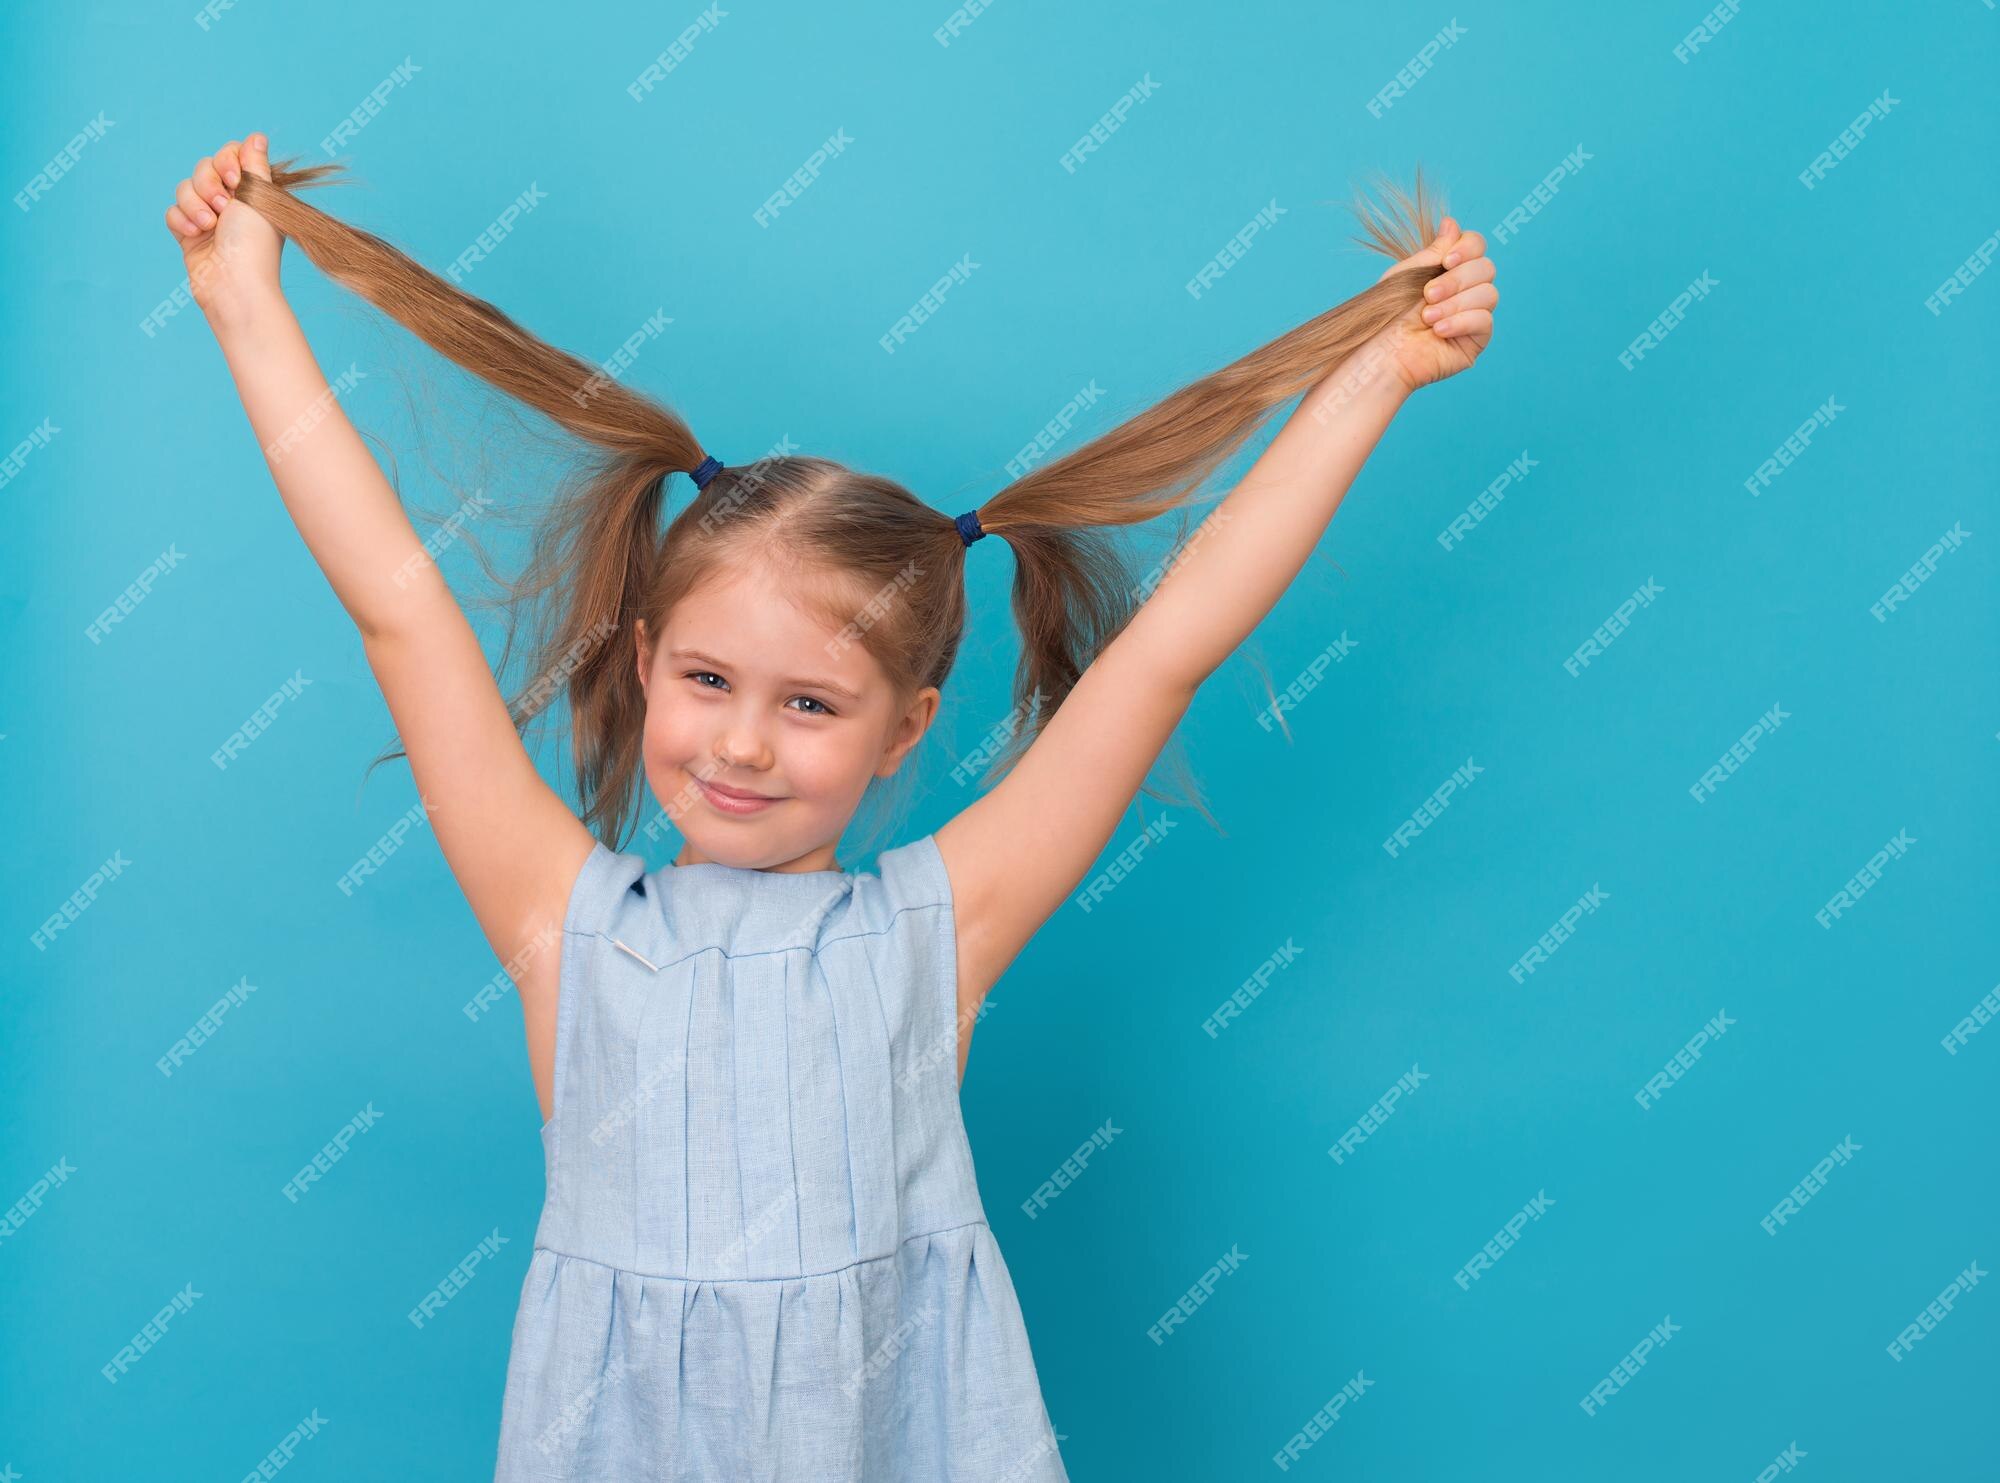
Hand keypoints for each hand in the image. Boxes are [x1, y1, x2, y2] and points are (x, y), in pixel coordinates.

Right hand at [162, 133, 284, 325]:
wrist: (234, 284)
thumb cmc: (253, 243)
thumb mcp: (259, 197)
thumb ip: (254, 165)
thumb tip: (257, 137)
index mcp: (252, 191)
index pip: (230, 155)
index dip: (227, 161)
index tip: (235, 178)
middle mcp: (232, 203)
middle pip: (204, 168)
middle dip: (208, 183)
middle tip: (224, 208)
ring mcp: (208, 218)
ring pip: (184, 188)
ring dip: (195, 204)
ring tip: (210, 226)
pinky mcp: (189, 234)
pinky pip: (172, 212)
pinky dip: (182, 221)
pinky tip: (195, 236)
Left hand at [1368, 217, 1497, 393]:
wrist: (1381, 353)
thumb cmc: (1389, 314)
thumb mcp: (1410, 274)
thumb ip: (1435, 250)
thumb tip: (1452, 223)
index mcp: (1451, 270)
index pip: (1477, 246)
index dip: (1467, 248)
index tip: (1446, 260)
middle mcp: (1466, 290)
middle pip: (1486, 268)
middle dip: (1456, 280)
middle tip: (1427, 295)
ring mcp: (1473, 315)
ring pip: (1489, 294)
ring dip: (1455, 303)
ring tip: (1427, 317)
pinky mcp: (1476, 341)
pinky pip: (1485, 321)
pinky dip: (1460, 322)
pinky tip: (1438, 331)